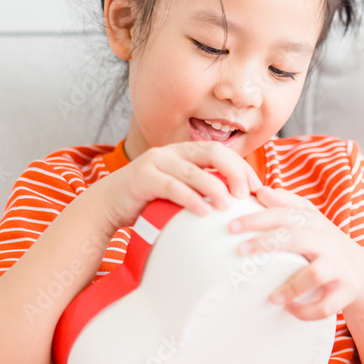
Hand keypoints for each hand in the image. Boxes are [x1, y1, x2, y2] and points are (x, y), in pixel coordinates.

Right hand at [92, 141, 263, 232]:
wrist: (106, 206)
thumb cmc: (147, 201)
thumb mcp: (177, 190)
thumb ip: (200, 188)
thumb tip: (236, 201)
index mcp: (183, 152)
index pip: (220, 151)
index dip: (241, 167)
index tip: (257, 187)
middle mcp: (170, 152)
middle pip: (212, 153)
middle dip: (234, 171)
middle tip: (246, 194)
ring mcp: (155, 162)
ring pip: (193, 170)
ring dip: (215, 187)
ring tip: (229, 205)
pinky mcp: (142, 178)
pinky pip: (172, 187)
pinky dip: (190, 199)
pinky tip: (203, 212)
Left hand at [227, 185, 363, 320]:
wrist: (361, 274)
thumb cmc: (322, 246)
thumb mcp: (310, 222)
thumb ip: (286, 205)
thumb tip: (261, 191)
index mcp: (315, 223)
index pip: (287, 214)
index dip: (259, 218)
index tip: (231, 226)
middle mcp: (328, 242)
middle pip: (298, 237)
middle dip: (268, 243)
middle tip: (240, 251)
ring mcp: (340, 266)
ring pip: (316, 273)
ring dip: (291, 286)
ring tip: (272, 298)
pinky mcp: (347, 290)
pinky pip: (326, 305)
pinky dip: (307, 311)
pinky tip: (290, 310)